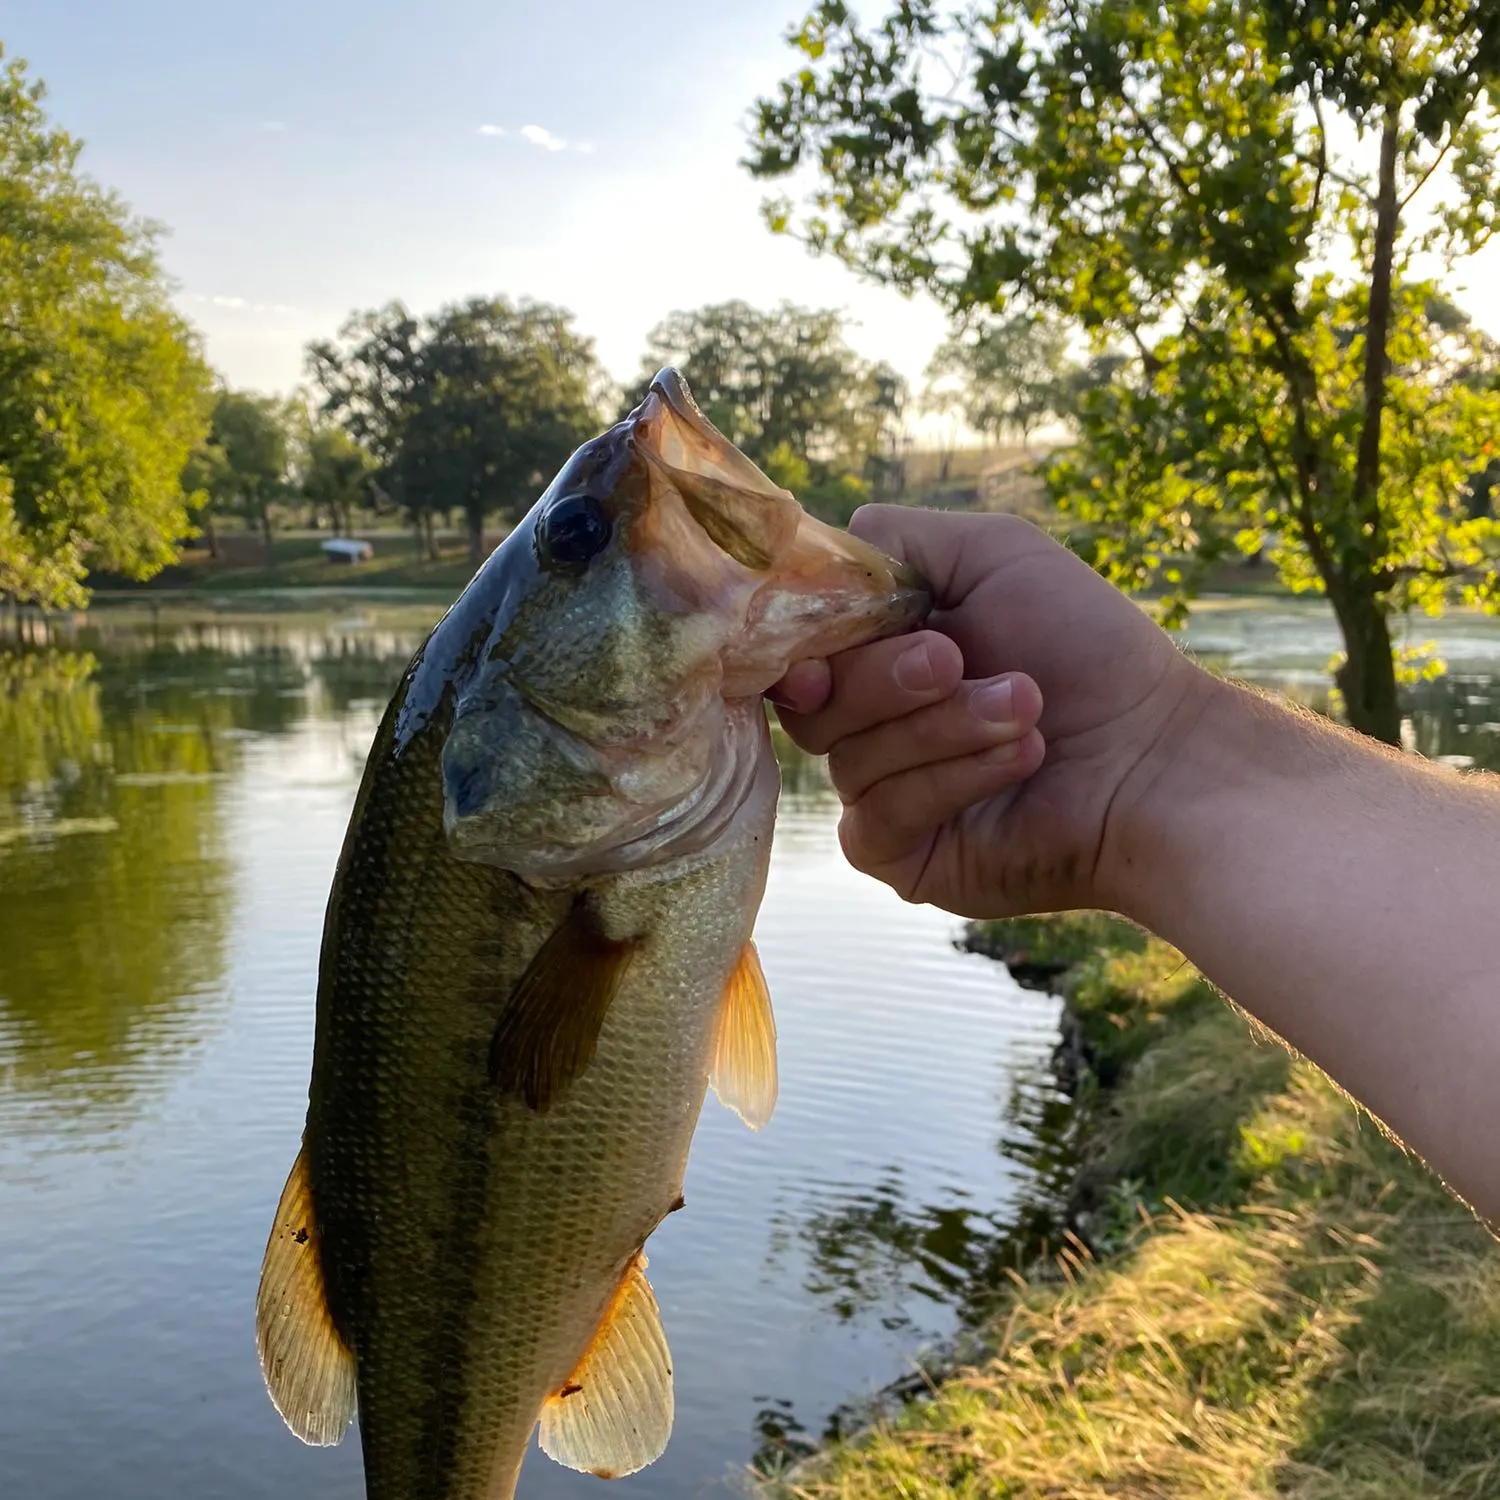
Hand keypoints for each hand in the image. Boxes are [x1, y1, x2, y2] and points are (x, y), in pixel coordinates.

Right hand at [770, 507, 1203, 917]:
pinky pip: (876, 818)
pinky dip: (949, 780)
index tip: (820, 650)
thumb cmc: (1087, 647)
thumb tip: (810, 556)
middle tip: (955, 659)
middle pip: (810, 704)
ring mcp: (883, 792)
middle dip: (884, 677)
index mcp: (880, 654)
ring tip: (1027, 708)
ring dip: (943, 726)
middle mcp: (871, 724)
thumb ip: (892, 540)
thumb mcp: (993, 555)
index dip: (797, 647)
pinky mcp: (901, 856)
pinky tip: (1019, 760)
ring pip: (848, 759)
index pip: (796, 649)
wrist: (1155, 752)